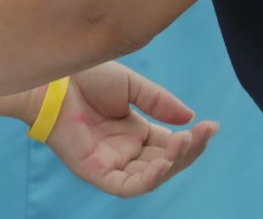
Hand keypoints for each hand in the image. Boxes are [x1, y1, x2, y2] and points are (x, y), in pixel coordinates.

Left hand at [33, 62, 217, 196]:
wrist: (51, 79)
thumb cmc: (83, 78)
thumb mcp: (130, 85)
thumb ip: (159, 102)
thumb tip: (191, 118)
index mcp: (134, 132)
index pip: (170, 144)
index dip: (192, 139)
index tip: (211, 126)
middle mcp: (125, 151)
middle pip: (166, 162)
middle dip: (188, 151)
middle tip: (203, 133)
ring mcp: (110, 163)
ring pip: (151, 177)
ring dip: (173, 164)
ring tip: (185, 143)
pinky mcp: (95, 172)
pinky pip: (127, 185)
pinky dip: (148, 178)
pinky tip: (163, 162)